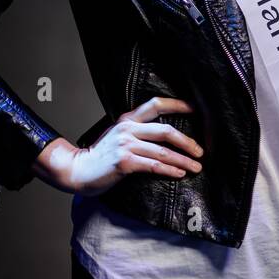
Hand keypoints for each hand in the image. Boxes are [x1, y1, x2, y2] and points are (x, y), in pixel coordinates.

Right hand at [32, 96, 203, 195]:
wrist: (78, 170)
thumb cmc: (101, 156)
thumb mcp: (118, 136)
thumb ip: (137, 131)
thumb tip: (166, 136)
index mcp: (127, 120)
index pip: (156, 105)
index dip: (178, 105)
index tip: (196, 109)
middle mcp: (128, 129)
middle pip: (166, 131)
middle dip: (188, 142)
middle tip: (200, 151)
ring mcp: (125, 145)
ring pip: (163, 152)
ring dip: (183, 160)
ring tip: (196, 167)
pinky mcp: (124, 162)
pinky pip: (153, 166)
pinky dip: (169, 170)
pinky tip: (179, 173)